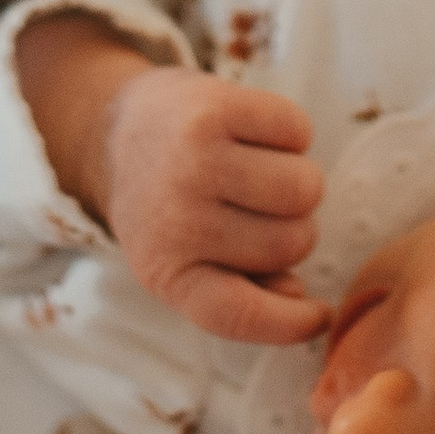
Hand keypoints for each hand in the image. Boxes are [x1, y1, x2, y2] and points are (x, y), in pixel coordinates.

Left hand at [16, 16, 328, 346]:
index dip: (289, 324)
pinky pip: (298, 132)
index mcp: (169, 272)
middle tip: (260, 209)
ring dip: (297, 182)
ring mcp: (195, 161)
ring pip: (303, 189)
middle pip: (293, 242)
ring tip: (260, 173)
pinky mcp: (213, 109)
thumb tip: (298, 297)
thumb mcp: (185, 264)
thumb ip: (243, 290)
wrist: (115, 132)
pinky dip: (290, 134)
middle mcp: (178, 220)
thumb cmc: (166, 206)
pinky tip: (256, 136)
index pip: (238, 313)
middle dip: (293, 227)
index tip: (319, 316)